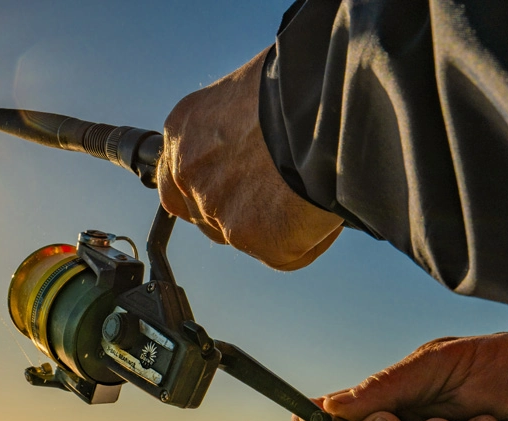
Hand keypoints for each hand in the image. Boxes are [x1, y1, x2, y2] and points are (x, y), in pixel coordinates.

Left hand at [157, 46, 342, 269]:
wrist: (330, 103)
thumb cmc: (299, 81)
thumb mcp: (251, 88)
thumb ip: (238, 123)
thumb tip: (257, 140)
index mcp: (183, 131)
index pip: (176, 179)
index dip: (207, 186)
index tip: (233, 184)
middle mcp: (190, 174)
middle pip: (208, 214)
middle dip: (242, 208)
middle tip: (281, 190)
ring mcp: (220, 212)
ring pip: (246, 236)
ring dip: (277, 223)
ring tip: (313, 190)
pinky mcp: (259, 241)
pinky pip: (287, 253)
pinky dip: (311, 238)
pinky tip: (328, 208)